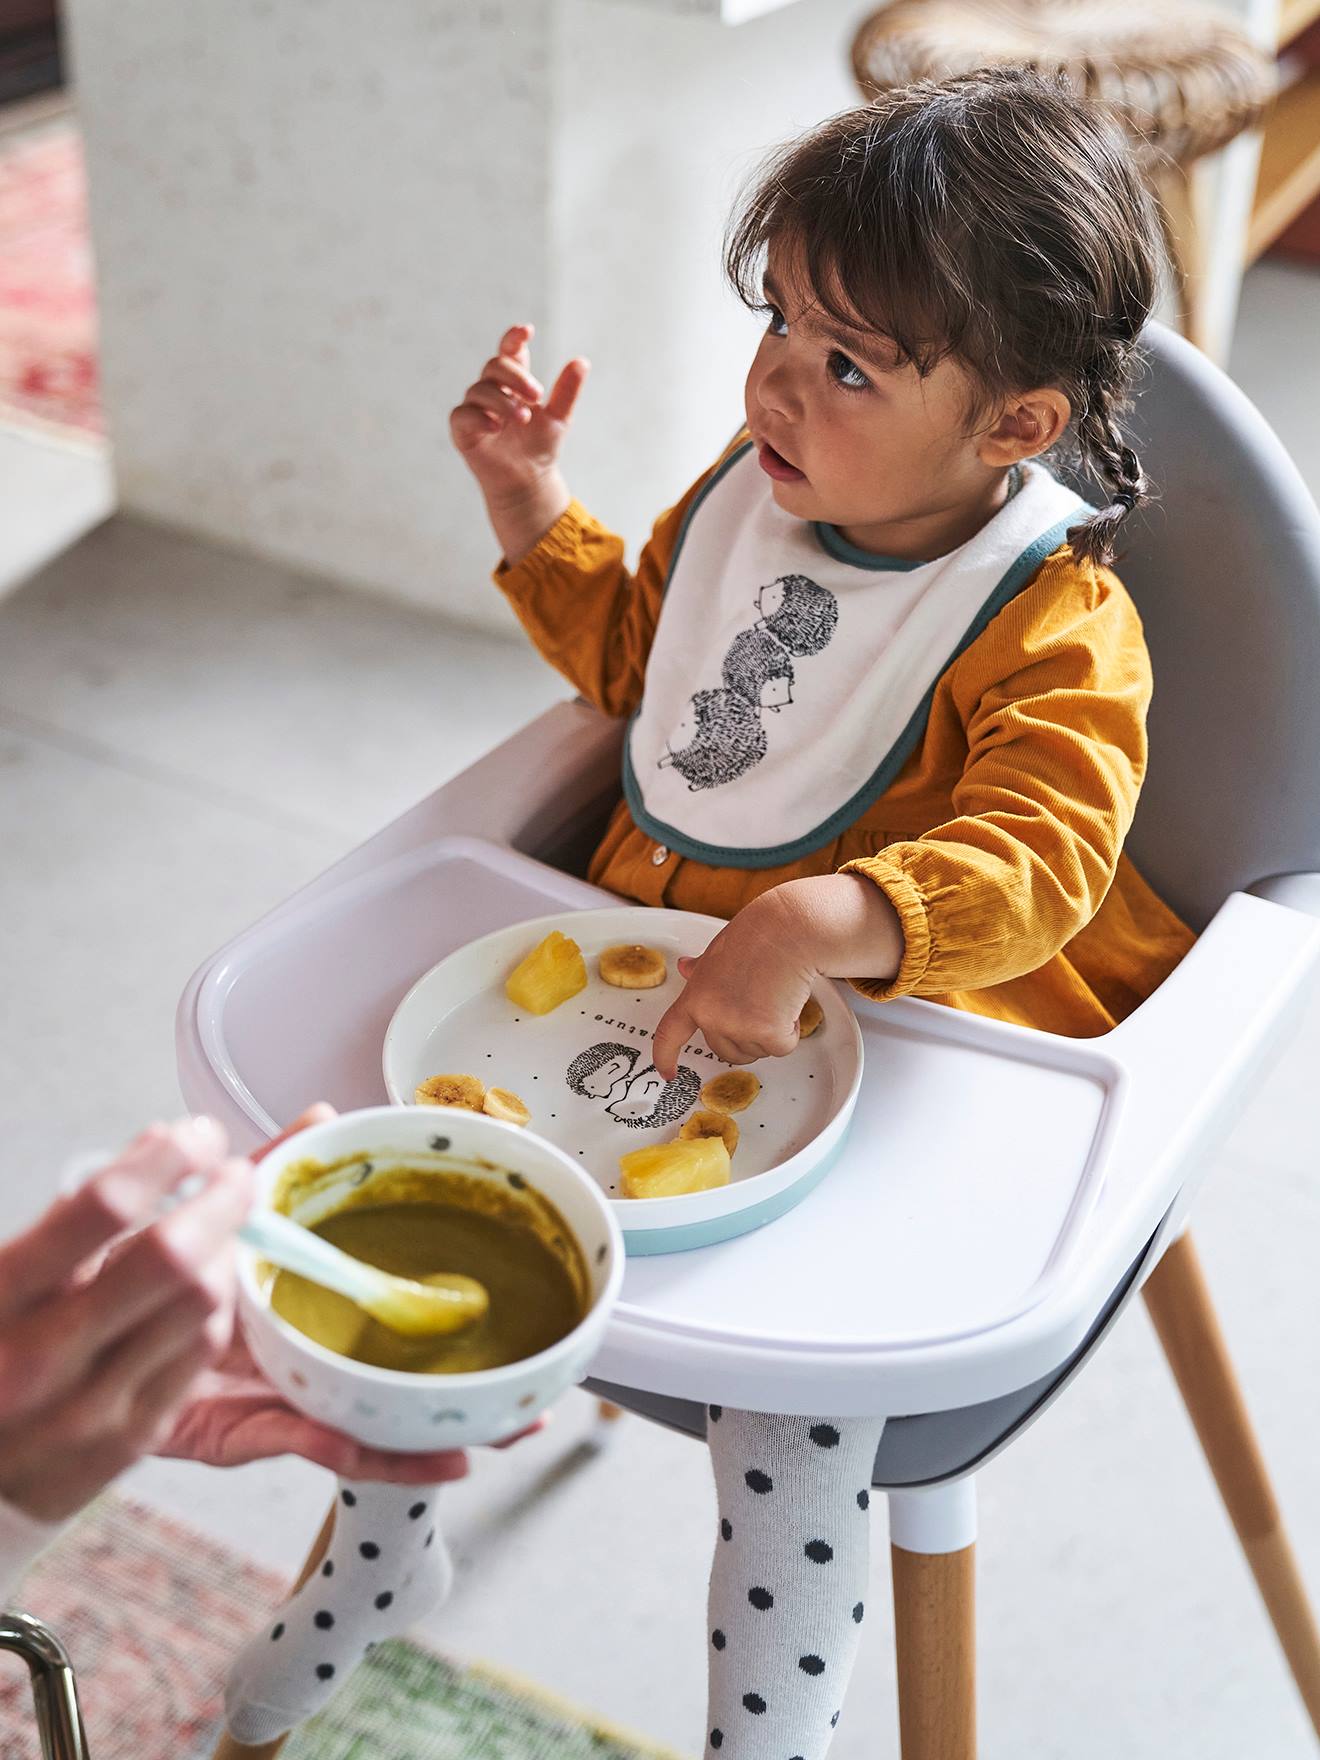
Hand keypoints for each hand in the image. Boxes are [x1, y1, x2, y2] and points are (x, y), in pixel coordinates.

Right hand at [0, 1117, 253, 1521]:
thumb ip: (73, 1216)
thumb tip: (159, 1141)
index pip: (103, 1206)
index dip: (168, 1158)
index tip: (198, 1136)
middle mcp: (39, 1359)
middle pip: (172, 1257)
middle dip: (221, 1199)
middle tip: (234, 1173)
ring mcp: (88, 1407)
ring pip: (202, 1305)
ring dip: (226, 1250)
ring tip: (224, 1226)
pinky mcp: (128, 1439)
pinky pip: (200, 1353)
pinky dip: (218, 1305)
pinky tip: (211, 1282)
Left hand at [158, 1102, 541, 1480]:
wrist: (62, 1332)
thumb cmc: (132, 1274)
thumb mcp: (212, 1207)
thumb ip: (266, 1169)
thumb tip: (325, 1115)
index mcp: (300, 1302)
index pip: (385, 1302)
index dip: (446, 1311)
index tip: (510, 1306)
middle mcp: (300, 1353)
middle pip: (397, 1373)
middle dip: (469, 1388)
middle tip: (532, 1392)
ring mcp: (282, 1394)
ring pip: (378, 1419)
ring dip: (447, 1427)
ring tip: (509, 1427)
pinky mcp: (251, 1431)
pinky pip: (324, 1443)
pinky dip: (384, 1453)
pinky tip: (439, 1456)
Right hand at [450, 323, 588, 558]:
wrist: (528, 481)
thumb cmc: (540, 447)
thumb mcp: (559, 418)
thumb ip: (568, 392)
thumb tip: (582, 361)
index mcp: (512, 383)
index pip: (509, 352)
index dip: (513, 339)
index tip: (526, 331)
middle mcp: (491, 391)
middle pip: (494, 367)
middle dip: (515, 376)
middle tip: (537, 394)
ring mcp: (475, 409)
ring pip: (479, 390)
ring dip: (502, 401)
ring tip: (523, 417)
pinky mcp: (462, 430)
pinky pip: (463, 415)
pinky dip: (478, 418)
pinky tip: (496, 427)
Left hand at [651, 875, 905, 1079]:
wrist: (789, 929)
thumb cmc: (759, 933)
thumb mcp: (718, 952)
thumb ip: (702, 970)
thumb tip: (686, 967)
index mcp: (695, 995)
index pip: (670, 1034)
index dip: (666, 1056)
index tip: (667, 1072)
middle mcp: (711, 1016)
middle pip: (725, 1051)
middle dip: (744, 1035)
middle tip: (758, 1001)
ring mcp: (738, 1027)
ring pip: (756, 1051)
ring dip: (770, 1031)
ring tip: (774, 994)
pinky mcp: (768, 1033)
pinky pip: (781, 1047)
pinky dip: (790, 1030)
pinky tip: (788, 1000)